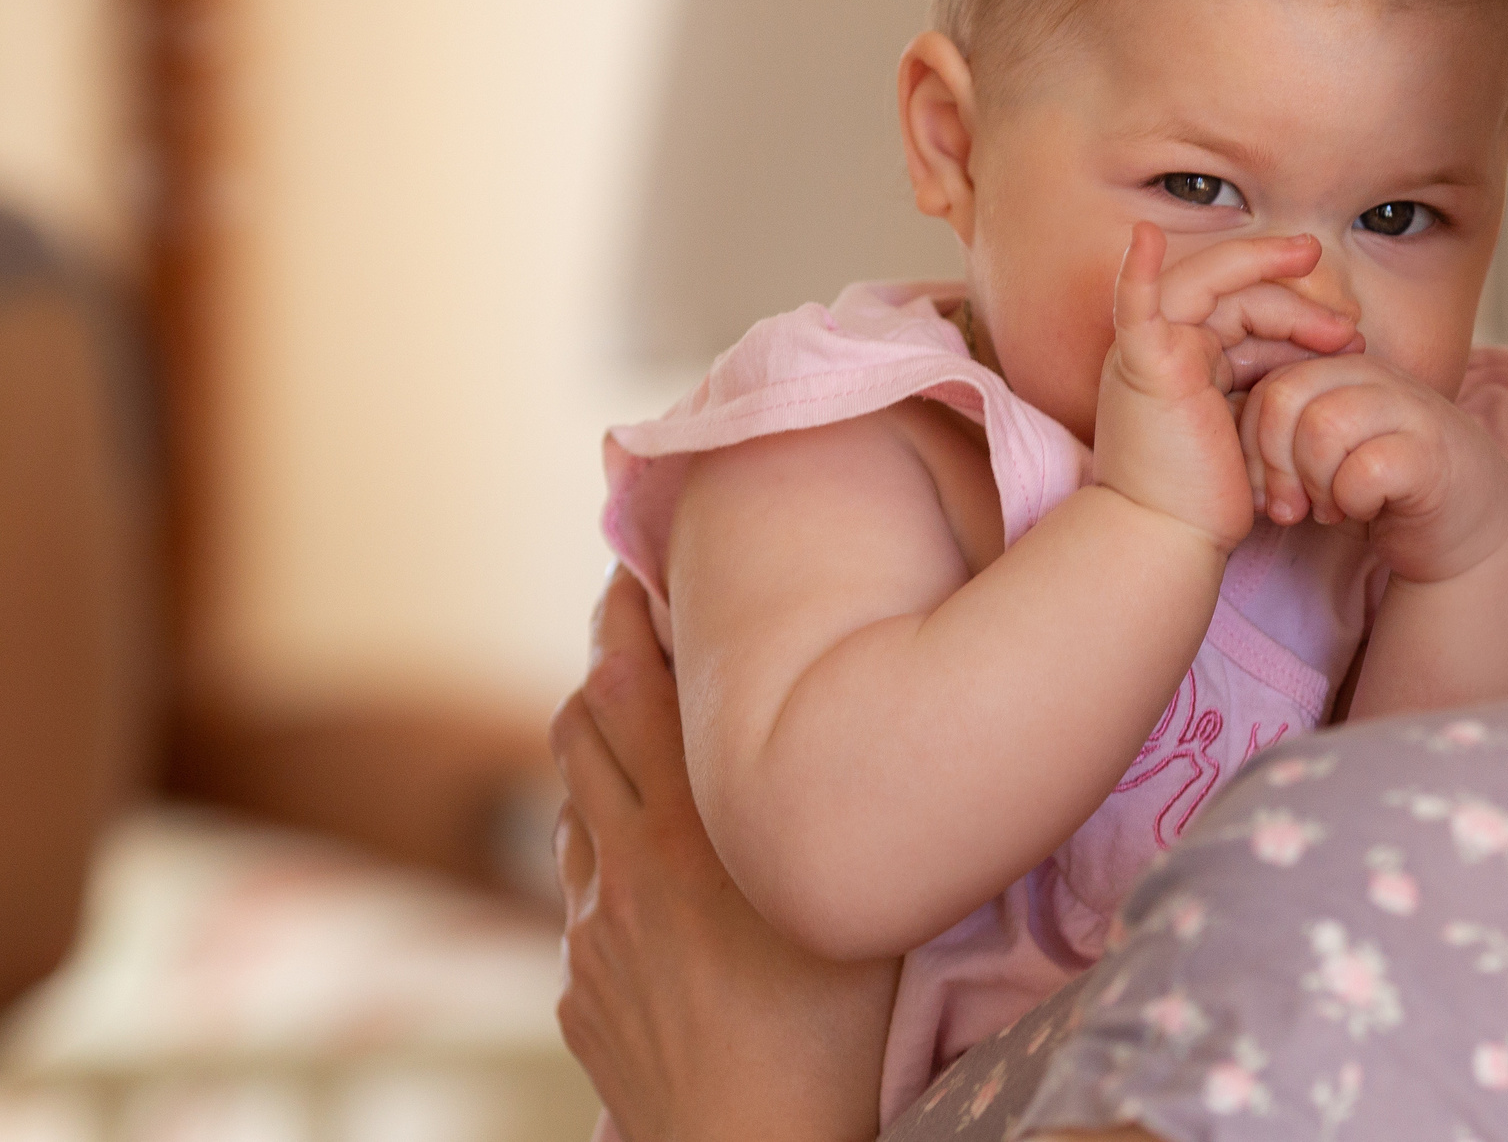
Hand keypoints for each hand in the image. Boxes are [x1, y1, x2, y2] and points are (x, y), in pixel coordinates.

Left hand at [552, 570, 893, 1141]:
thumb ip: (818, 799)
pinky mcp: (579, 982)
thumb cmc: (838, 1024)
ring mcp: (592, 924)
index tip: (640, 565)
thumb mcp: (852, 886)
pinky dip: (607, 848)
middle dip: (603, 661)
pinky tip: (654, 863)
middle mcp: (627, 860)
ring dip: (602, 752)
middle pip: (580, 722)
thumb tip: (840, 722)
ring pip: (573, 800)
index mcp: (692, 826)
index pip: (629, 680)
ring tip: (648, 732)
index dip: (623, 611)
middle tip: (637, 621)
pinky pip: (582, 887)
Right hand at [1090, 225, 1360, 554]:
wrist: (1173, 539)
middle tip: (1351, 330)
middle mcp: (1167, 345)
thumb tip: (1330, 358)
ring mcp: (1151, 349)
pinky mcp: (1141, 364)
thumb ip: (1272, 385)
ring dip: (1277, 293)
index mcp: (1190, 358)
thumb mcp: (1257, 428)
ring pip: (1213, 287)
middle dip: (1298, 303)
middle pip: (1237, 293)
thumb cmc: (1211, 497)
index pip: (1246, 309)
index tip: (1351, 339)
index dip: (1299, 315)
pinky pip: (1133, 306)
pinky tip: (1145, 237)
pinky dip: (1135, 271)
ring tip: (1337, 327)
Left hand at [1239, 354, 1507, 583]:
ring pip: (1322, 427)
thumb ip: (1282, 430)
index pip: (1265, 381)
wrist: (1465, 525)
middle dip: (1274, 465)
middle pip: (1284, 397)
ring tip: (1330, 507)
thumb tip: (1220, 434)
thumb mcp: (1324, 448)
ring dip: (1315, 483)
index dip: (1250, 443)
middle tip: (1290, 506)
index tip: (1264, 489)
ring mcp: (1407, 409)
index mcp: (1339, 368)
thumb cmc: (1381, 486)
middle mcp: (1373, 376)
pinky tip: (1361, 510)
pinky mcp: (1432, 454)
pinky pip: (1365, 470)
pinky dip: (1351, 501)